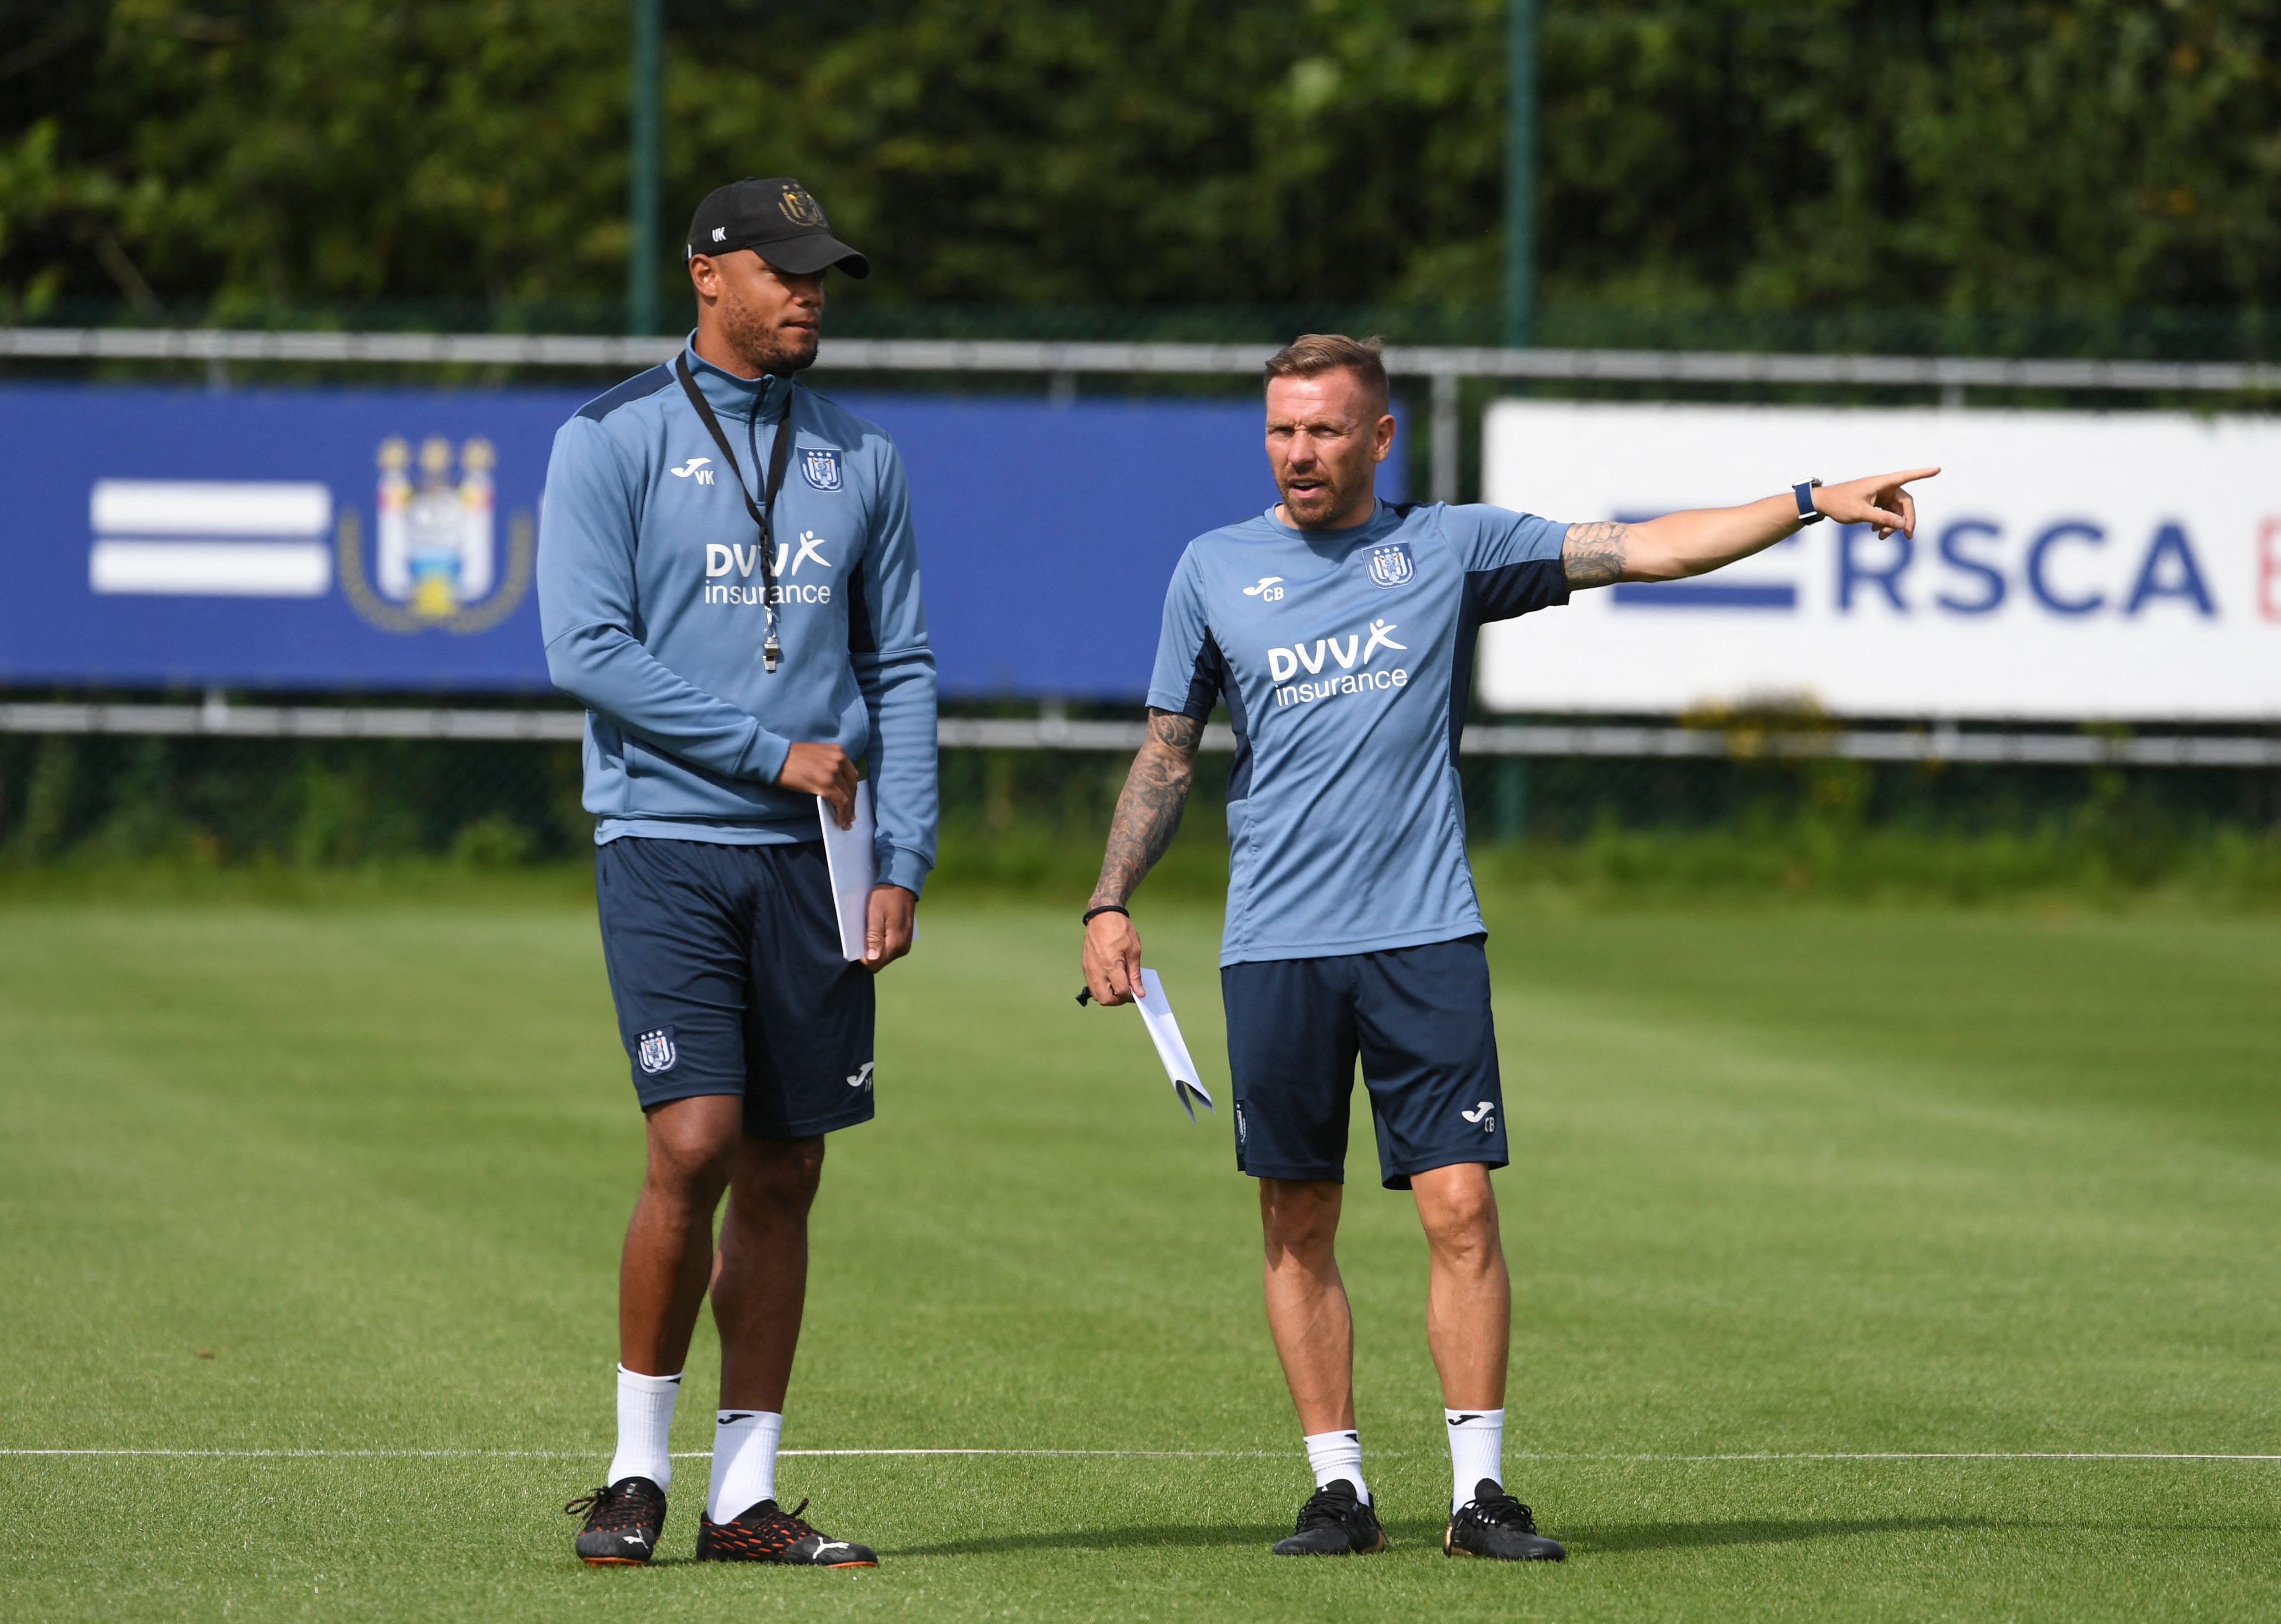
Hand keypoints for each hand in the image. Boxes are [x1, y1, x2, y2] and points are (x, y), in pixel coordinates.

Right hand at [778, 741, 856, 827]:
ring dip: (848, 810)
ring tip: (846, 822)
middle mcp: (839, 759)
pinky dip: (842, 813)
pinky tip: (840, 821)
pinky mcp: (827, 784)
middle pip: (852, 785)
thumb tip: (835, 785)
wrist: (776, 758)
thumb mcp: (817, 756)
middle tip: (850, 814)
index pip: (851, 774)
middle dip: (852, 801)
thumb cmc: (791, 758)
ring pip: (848, 795)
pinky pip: (840, 802)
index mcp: (838, 751)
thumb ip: (829, 766)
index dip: (852, 789)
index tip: (851, 800)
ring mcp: (834, 771)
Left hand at [863, 884, 915, 971]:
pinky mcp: (904, 941)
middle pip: (879, 962)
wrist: (902, 885)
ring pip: (883, 956)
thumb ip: (873, 936)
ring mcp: (905, 946)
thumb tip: (871, 959)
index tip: (858, 941)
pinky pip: (889, 949)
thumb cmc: (886, 897)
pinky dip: (881, 943)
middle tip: (864, 932)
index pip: (874, 964)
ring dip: (874, 947)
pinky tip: (878, 929)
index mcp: (895, 944)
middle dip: (868, 951)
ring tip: (871, 929)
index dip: (863, 956)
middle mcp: (902, 949)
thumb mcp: (875, 913)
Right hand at [1082, 909, 1143, 1005]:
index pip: (1121, 992)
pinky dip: (1102, 988)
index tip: (1138, 992)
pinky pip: (1092, 985)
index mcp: (1111, 965)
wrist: (1102, 916)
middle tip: (1127, 992)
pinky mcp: (1085, 966)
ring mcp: (1089, 969)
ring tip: (1119, 986)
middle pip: (1105, 999)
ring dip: (1109, 995)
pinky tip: (1111, 979)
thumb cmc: (1120, 930)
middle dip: (1118, 1000)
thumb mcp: (1134, 951)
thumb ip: (1135, 974)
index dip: (1131, 995)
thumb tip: (1139, 992)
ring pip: (1096, 995)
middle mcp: (1097, 970)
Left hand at [1814, 467, 1939, 540]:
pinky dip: (1885, 523)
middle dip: (1906, 519)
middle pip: (1904, 503)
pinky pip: (1887, 513)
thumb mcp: (1861, 513)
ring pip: (1896, 511)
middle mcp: (1883, 487)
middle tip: (1907, 536)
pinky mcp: (1876, 502)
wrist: (1823, 503)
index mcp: (1881, 483)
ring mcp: (1880, 495)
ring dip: (1893, 524)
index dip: (1922, 473)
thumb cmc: (1839, 503)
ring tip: (1882, 536)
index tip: (1938, 469)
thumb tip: (1903, 524)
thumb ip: (1882, 518)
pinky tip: (1877, 532)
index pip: (1906, 476)